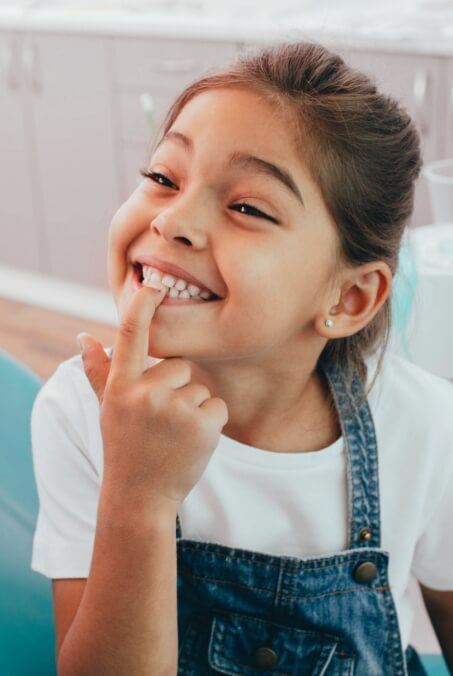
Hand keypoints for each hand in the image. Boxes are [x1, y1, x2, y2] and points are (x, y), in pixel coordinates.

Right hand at [77, 283, 228, 512]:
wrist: (141, 497)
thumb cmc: (124, 447)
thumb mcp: (107, 409)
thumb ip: (98, 372)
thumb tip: (84, 337)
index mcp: (121, 386)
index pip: (130, 334)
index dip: (143, 304)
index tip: (153, 283)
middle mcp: (145, 393)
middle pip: (179, 365)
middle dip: (176, 388)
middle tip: (161, 421)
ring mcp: (174, 409)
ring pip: (199, 388)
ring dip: (193, 408)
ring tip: (173, 435)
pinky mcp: (202, 424)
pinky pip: (217, 405)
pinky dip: (211, 422)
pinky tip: (192, 442)